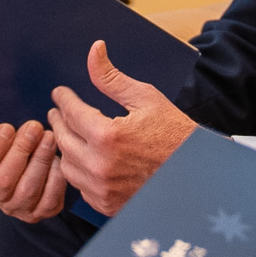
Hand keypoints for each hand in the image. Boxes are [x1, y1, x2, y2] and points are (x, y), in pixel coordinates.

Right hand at [0, 120, 68, 221]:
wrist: (25, 167)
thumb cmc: (10, 143)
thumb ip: (2, 129)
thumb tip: (13, 110)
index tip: (8, 127)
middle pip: (3, 180)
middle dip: (21, 150)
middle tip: (35, 127)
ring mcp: (16, 207)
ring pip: (27, 190)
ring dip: (40, 161)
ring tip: (49, 138)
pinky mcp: (38, 212)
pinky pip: (48, 201)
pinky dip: (55, 179)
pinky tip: (58, 160)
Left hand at [47, 41, 196, 215]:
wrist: (198, 172)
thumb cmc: (174, 133)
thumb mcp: (145, 98)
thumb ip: (111, 77)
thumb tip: (94, 50)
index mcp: (108, 137)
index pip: (71, 113)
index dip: (63, 99)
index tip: (60, 93)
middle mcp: (100, 167)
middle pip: (64, 140)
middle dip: (59, 122)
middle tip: (57, 112)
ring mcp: (103, 190)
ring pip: (68, 166)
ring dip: (66, 148)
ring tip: (68, 133)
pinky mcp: (108, 206)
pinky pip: (81, 188)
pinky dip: (79, 172)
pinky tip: (84, 159)